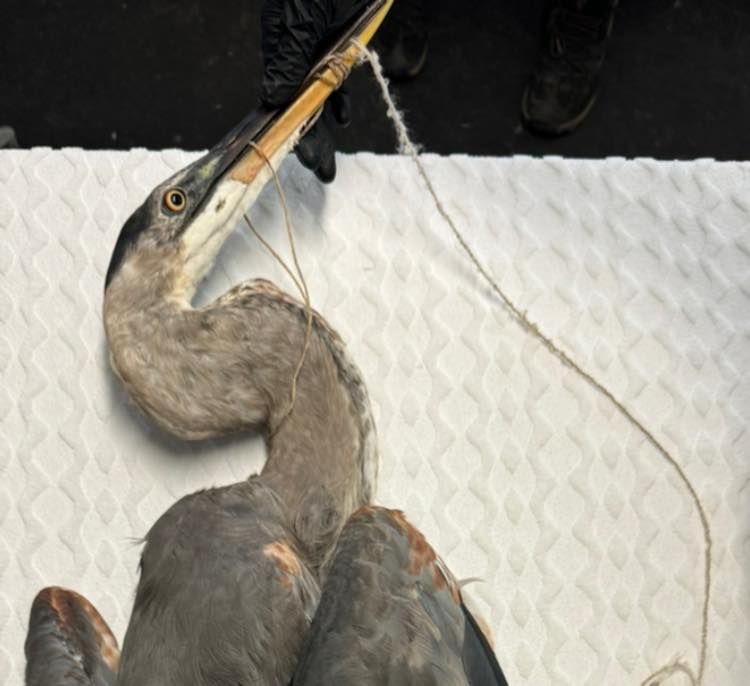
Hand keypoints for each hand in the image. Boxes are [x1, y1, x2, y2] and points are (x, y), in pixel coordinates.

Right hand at [260, 0, 370, 181]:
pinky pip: (337, 76)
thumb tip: (273, 97)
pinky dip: (339, 98)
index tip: (298, 158)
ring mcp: (321, 45)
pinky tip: (344, 117)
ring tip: (328, 160)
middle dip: (310, 139)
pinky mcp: (342, 40)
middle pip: (301, 103)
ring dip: (325, 127)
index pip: (279, 98)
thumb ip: (289, 54)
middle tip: (322, 172)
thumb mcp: (300, 14)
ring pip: (320, 96)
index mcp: (282, 43)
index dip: (288, 130)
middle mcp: (298, 48)